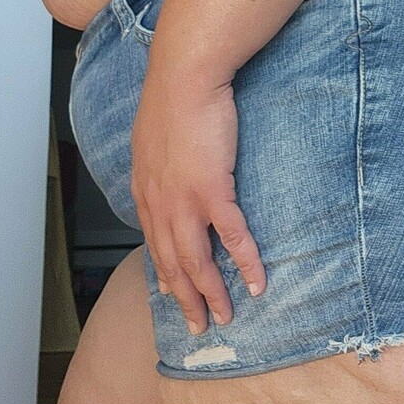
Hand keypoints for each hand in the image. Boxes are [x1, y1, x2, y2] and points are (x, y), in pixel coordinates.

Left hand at [129, 66, 265, 332]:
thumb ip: (159, 162)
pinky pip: (232, 237)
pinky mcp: (212, 190)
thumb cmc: (174, 99)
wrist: (184, 77)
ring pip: (197, 261)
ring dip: (212, 294)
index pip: (154, 242)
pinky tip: (257, 283)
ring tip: (226, 316)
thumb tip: (167, 169)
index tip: (172, 292)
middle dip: (186, 298)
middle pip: (173, 263)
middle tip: (199, 325)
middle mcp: (160, 204)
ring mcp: (184, 201)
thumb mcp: (154, 137)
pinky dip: (245, 263)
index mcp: (146, 191)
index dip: (166, 271)